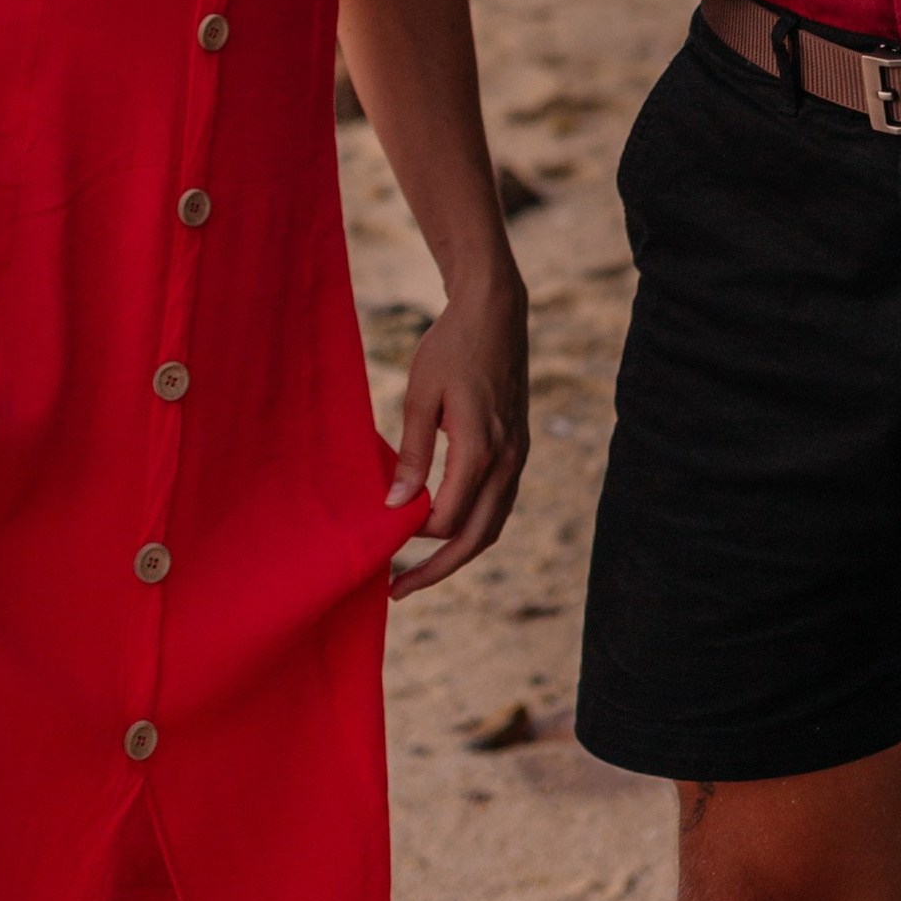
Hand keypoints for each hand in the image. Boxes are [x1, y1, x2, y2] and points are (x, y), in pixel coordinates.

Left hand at [386, 267, 529, 595]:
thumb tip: (395, 505)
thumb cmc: (451, 345)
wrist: (495, 309)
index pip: (447, 519)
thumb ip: (412, 453)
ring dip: (458, 553)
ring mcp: (518, 455)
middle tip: (398, 590)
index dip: (413, 537)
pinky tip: (445, 528)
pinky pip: (499, 504)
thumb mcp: (420, 394)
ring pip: (492, 525)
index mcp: (481, 449)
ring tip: (420, 571)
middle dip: (437, 570)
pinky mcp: (518, 447)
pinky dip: (473, 526)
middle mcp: (507, 460)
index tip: (382, 537)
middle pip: (476, 538)